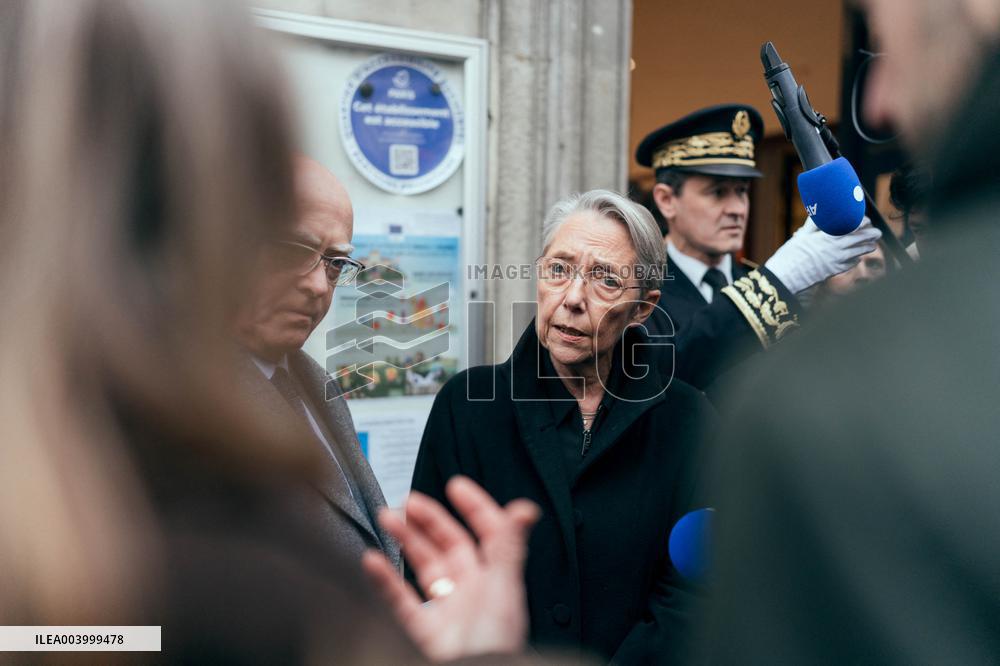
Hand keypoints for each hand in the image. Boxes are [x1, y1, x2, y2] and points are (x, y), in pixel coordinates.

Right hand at [361, 476, 539, 661]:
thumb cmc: (492, 649)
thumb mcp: (503, 592)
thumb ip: (509, 549)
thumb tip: (525, 509)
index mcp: (497, 584)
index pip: (489, 536)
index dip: (476, 508)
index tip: (457, 486)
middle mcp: (471, 596)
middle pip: (451, 547)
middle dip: (431, 520)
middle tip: (410, 500)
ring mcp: (444, 615)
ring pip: (423, 568)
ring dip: (405, 540)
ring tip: (387, 518)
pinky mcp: (420, 634)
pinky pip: (398, 601)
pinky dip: (383, 579)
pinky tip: (371, 559)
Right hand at [764, 217, 881, 293]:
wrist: (786, 276)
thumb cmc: (791, 254)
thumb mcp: (802, 235)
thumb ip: (814, 224)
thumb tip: (819, 211)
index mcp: (828, 236)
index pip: (851, 227)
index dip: (862, 223)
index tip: (866, 220)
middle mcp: (835, 248)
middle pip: (859, 239)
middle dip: (870, 235)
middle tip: (877, 232)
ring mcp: (836, 261)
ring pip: (858, 253)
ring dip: (867, 248)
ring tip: (873, 245)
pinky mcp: (834, 271)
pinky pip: (850, 264)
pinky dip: (856, 260)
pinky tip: (858, 258)